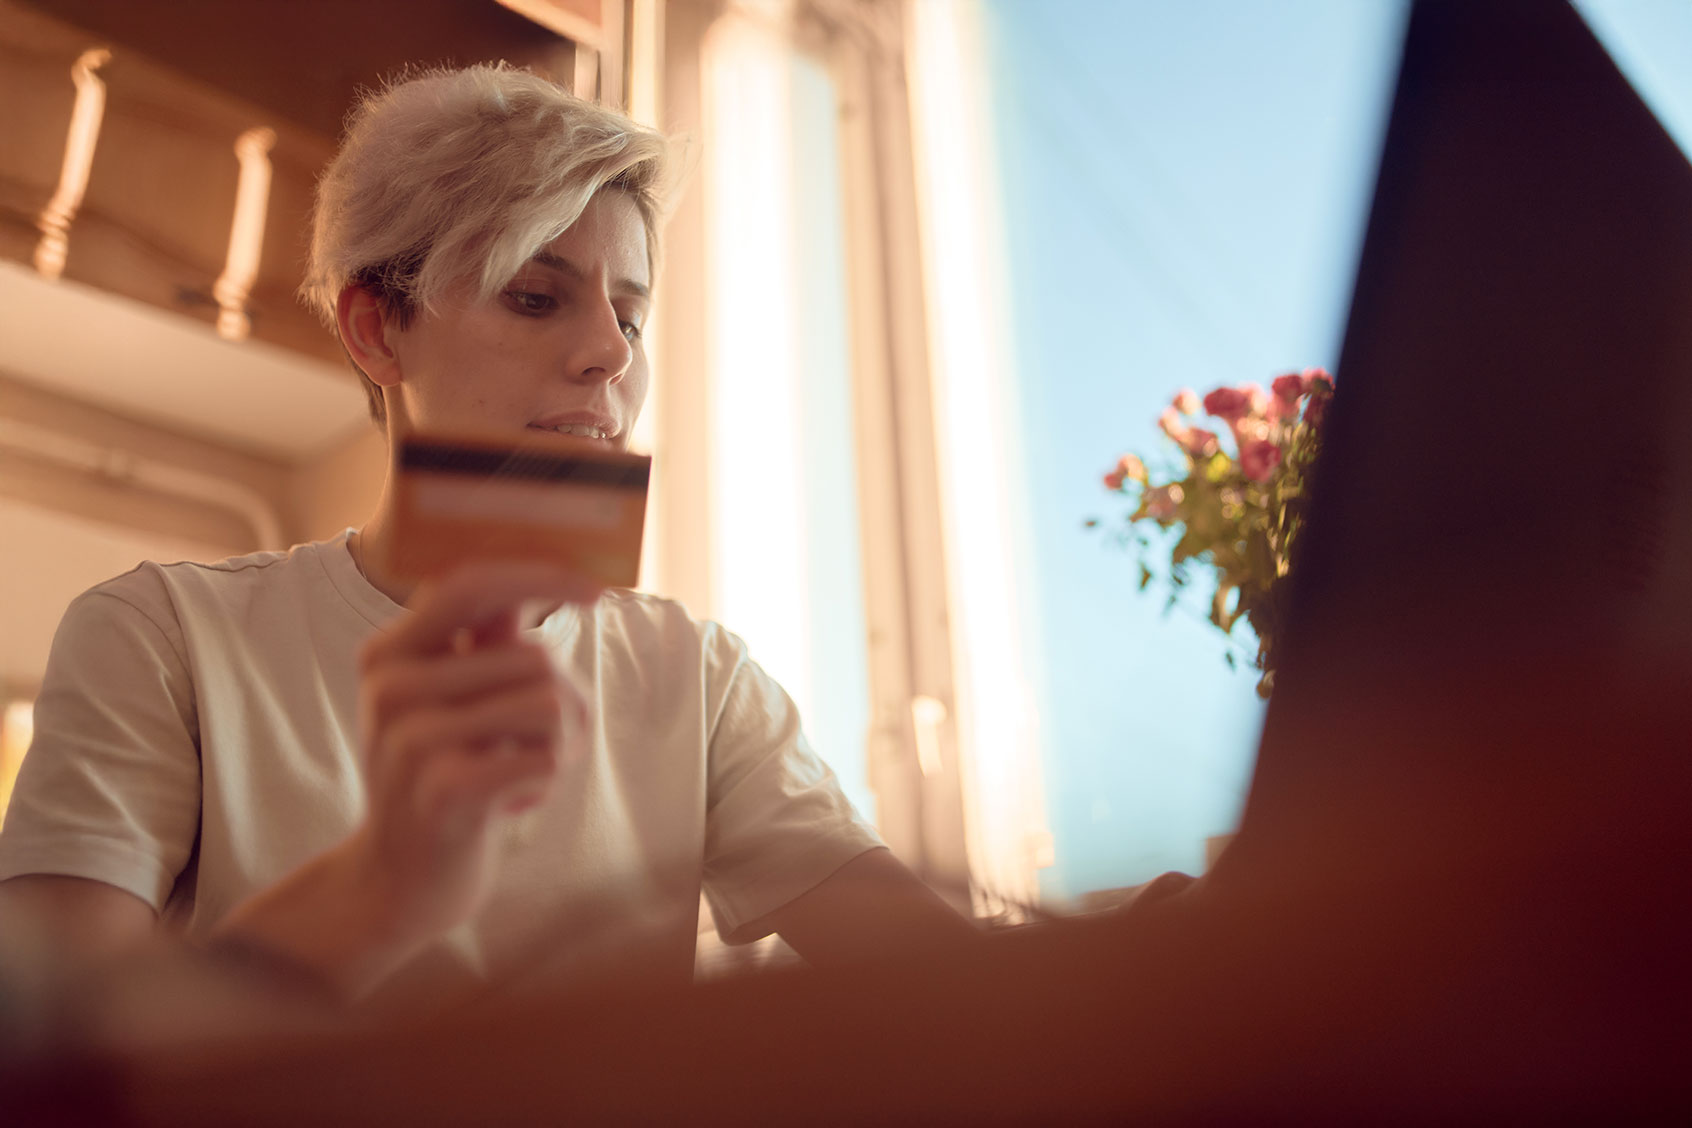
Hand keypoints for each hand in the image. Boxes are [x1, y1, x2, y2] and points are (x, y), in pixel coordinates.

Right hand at [347, 561, 599, 943]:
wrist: (399, 880)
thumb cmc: (443, 776)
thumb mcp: (452, 702)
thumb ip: (487, 644)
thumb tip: (547, 579)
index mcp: (388, 655)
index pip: (468, 586)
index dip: (539, 578)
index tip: (597, 592)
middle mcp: (391, 689)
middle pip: (532, 657)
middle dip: (564, 701)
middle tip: (539, 744)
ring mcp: (412, 740)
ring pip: (547, 705)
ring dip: (557, 744)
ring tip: (518, 771)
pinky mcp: (445, 790)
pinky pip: (546, 758)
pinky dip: (545, 782)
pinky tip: (509, 803)